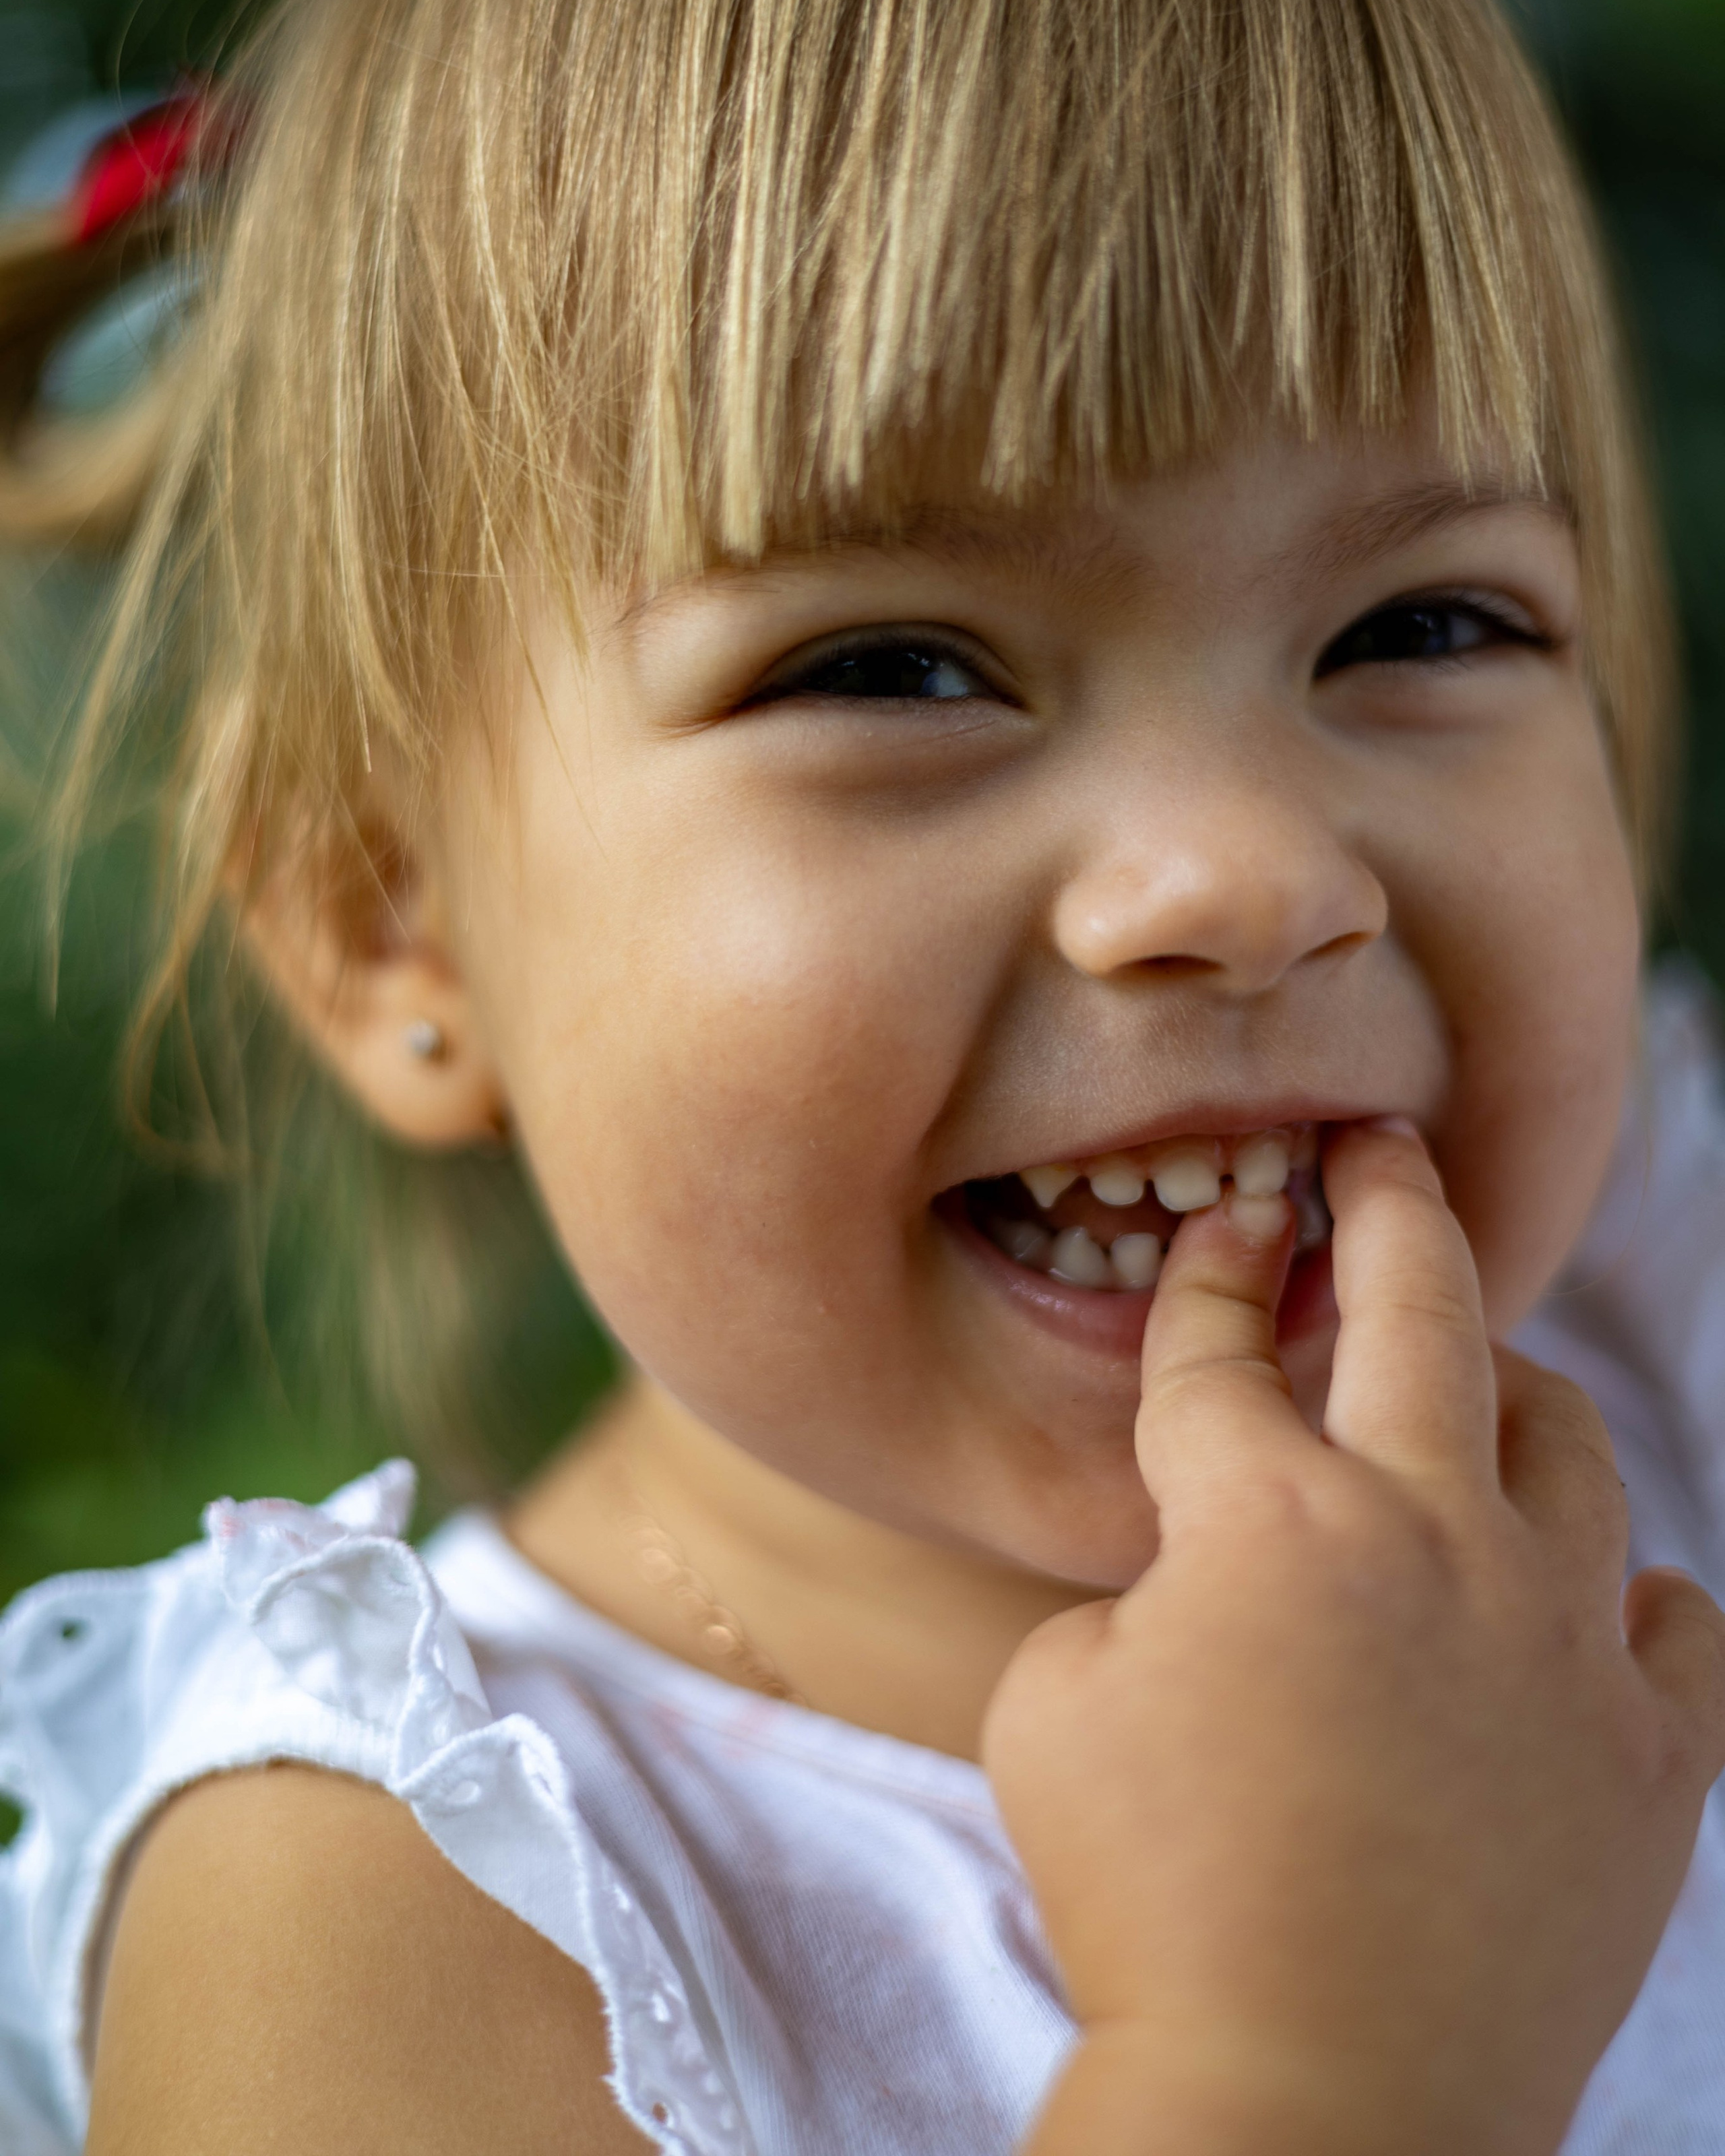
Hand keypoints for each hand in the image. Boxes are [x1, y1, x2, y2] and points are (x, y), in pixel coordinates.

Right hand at [984, 1120, 1724, 2155]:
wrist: (1310, 2108)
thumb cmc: (1145, 1902)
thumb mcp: (1054, 1702)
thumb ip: (1132, 1590)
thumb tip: (1201, 1570)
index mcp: (1268, 1518)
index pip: (1226, 1346)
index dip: (1215, 1271)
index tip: (1232, 1217)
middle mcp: (1433, 1541)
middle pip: (1425, 1309)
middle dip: (1392, 1204)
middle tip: (1381, 1152)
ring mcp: (1560, 1642)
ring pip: (1568, 1442)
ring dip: (1512, 1396)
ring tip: (1482, 1392)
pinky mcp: (1649, 1754)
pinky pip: (1671, 1619)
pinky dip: (1620, 1597)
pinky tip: (1579, 1605)